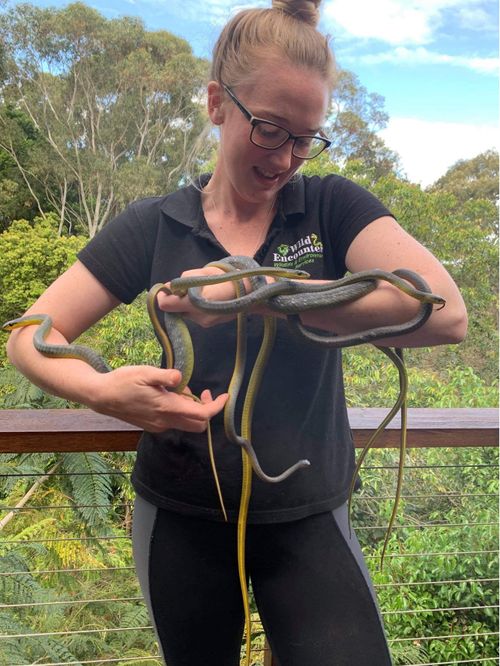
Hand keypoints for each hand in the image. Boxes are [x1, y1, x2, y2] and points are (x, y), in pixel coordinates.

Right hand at [89, 365, 227, 432]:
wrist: (102, 396)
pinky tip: (169, 396)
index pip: (201, 415)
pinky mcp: (153, 426)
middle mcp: (165, 421)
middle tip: (203, 392)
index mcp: (167, 408)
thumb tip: (180, 377)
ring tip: (180, 390)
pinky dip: (180, 411)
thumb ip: (165, 376)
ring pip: (187, 424)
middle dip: (207, 411)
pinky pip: (175, 422)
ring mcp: (159, 426)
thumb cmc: (123, 381)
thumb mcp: (144, 372)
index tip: (225, 396)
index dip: (217, 407)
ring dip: (192, 410)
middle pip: (198, 425)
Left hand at [156, 266, 240, 327]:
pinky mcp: (210, 324)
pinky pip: (196, 315)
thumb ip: (185, 280)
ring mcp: (204, 323)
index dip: (162, 296)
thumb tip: (171, 288)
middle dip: (179, 299)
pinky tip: (211, 299)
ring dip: (188, 303)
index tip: (165, 290)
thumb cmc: (228, 278)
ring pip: (186, 312)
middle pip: (176, 309)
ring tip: (203, 292)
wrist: (253, 293)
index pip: (166, 305)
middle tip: (188, 287)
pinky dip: (198, 307)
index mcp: (195, 302)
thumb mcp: (205, 273)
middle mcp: (197, 316)